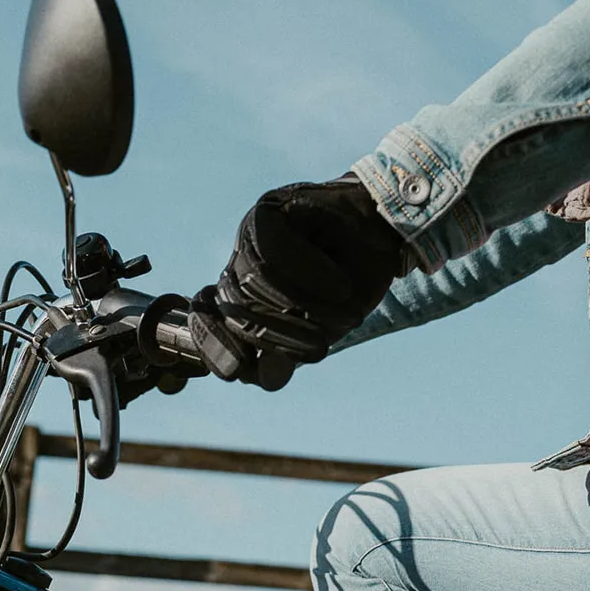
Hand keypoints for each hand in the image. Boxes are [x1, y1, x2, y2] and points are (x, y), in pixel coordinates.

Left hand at [190, 175, 403, 388]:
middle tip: (320, 347)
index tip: (236, 368)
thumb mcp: (320, 330)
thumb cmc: (349, 285)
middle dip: (277, 337)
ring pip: (253, 279)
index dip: (213, 347)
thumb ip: (288, 355)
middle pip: (235, 309)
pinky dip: (311, 273)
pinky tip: (339, 286)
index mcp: (238, 304)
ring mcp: (246, 237)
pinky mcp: (266, 211)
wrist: (382, 233)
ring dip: (303, 306)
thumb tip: (268, 379)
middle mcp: (236, 268)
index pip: (207, 326)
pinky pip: (273, 248)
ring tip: (342, 311)